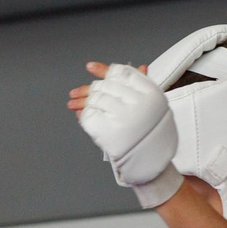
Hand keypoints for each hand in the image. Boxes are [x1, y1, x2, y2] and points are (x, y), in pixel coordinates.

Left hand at [74, 62, 180, 206]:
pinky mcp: (111, 131)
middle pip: (105, 88)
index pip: (122, 75)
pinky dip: (84, 116)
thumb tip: (139, 67)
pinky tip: (80, 115)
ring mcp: (124, 116)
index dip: (103, 70)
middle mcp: (138, 102)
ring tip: (72, 104)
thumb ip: (144, 88)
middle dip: (87, 90)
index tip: (89, 67)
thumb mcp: (154, 107)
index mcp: (150, 92)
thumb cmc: (154, 133)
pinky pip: (92, 117)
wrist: (154, 160)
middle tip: (74, 93)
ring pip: (97, 101)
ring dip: (81, 103)